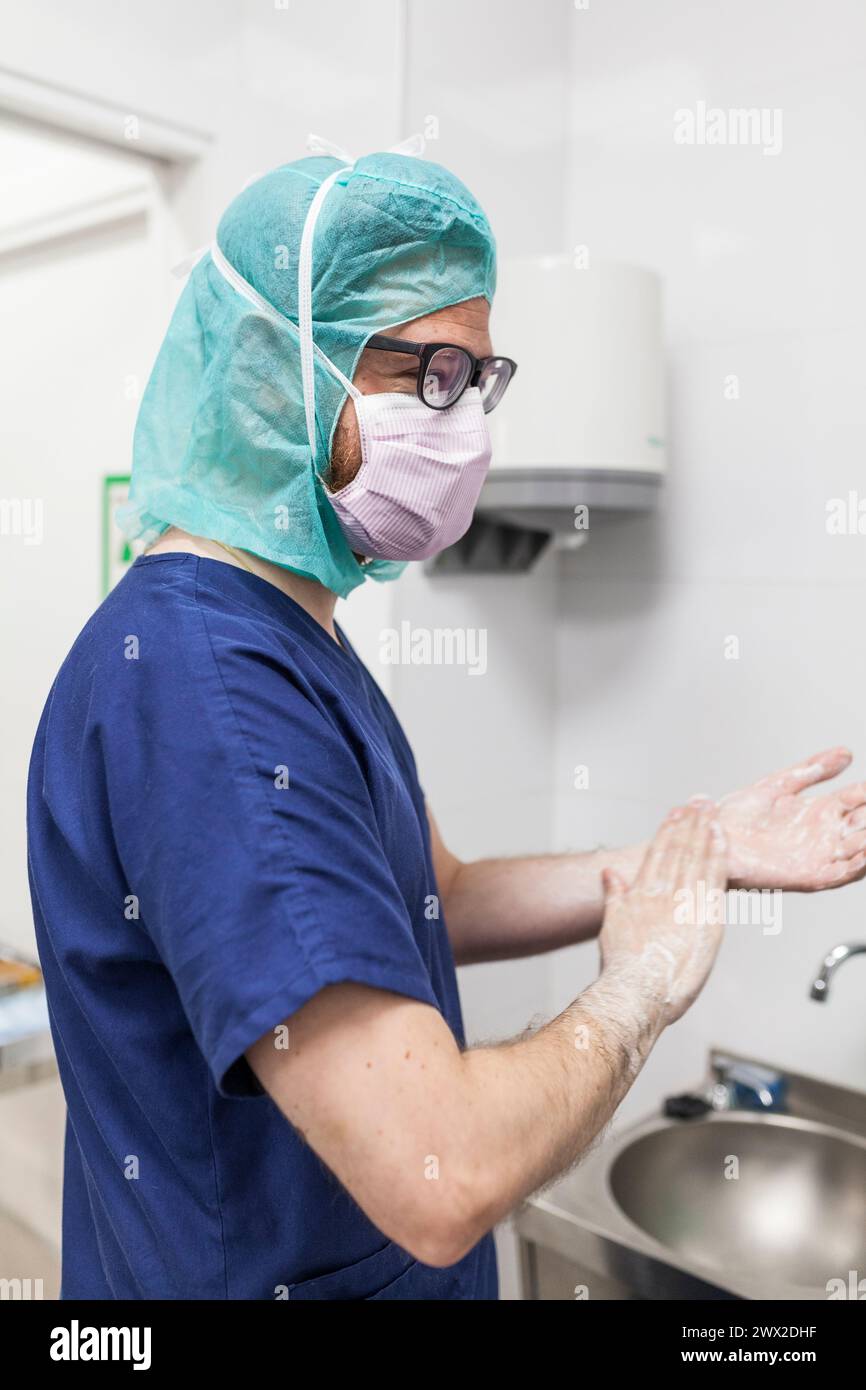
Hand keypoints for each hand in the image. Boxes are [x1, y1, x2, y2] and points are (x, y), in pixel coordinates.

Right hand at [600, 802, 727, 1026]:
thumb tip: (610, 872)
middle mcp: (664, 893)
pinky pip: (715, 881)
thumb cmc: (622, 969)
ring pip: (697, 859)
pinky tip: (723, 840)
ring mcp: (686, 904)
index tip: (676, 812)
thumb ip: (614, 895)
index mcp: (641, 894)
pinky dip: (719, 857)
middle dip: (690, 823)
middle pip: (680, 849)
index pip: (657, 853)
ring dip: (705, 832)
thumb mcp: (611, 925)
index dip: (668, 830)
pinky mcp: (707, 919)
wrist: (637, 992)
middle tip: (700, 801)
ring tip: (712, 812)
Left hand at [716, 748, 865, 891]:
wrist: (711, 838)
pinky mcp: (808, 875)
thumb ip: (812, 770)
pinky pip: (841, 874)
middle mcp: (825, 835)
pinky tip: (864, 853)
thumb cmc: (738, 816)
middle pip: (864, 825)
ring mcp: (819, 856)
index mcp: (820, 812)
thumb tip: (847, 753)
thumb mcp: (780, 785)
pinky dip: (858, 865)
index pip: (858, 800)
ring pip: (860, 851)